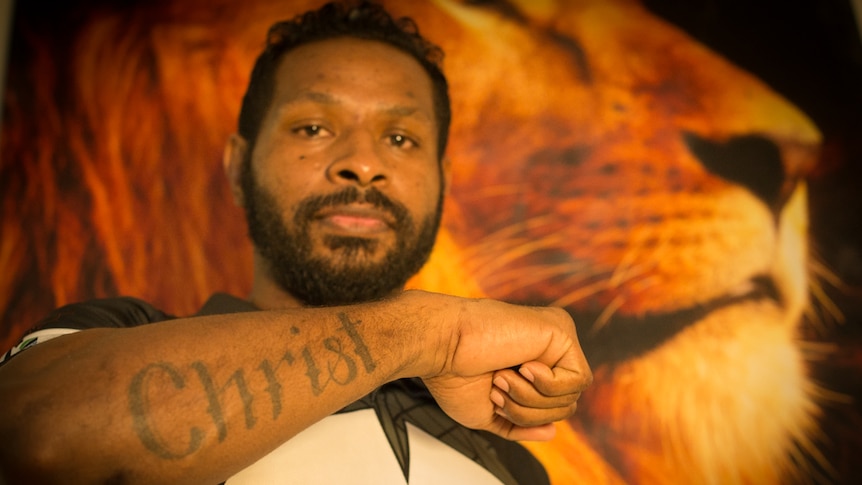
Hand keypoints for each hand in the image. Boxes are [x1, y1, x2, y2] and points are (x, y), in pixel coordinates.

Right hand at [413, 292, 591, 440]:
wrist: (442, 346)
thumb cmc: (454, 375)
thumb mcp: (488, 413)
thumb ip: (520, 425)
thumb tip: (552, 432)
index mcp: (531, 365)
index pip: (552, 407)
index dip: (524, 415)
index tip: (493, 395)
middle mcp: (547, 349)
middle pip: (566, 405)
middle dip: (528, 410)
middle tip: (497, 386)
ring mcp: (556, 338)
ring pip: (571, 396)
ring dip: (531, 398)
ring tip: (503, 376)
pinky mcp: (562, 330)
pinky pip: (578, 379)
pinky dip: (547, 385)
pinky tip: (523, 367)